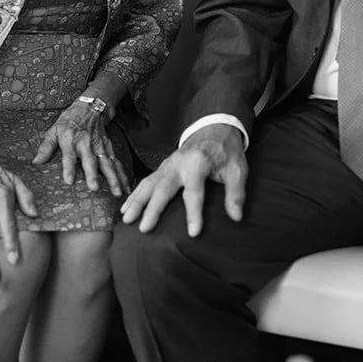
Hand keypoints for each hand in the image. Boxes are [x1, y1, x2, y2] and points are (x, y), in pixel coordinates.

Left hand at [32, 97, 123, 197]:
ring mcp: (100, 146)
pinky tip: (126, 187)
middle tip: (94, 188)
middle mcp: (86, 144)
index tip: (69, 180)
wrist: (91, 106)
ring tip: (116, 192)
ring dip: (112, 178)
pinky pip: (116, 163)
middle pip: (90, 161)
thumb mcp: (54, 129)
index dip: (68, 167)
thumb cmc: (70, 120)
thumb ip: (46, 146)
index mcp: (71, 140)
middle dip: (93, 174)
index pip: (69, 155)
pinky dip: (122, 175)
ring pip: (107, 163)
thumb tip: (35, 162)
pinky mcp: (108, 148)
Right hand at [120, 123, 246, 237]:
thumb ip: (236, 192)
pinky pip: (146, 181)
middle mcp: (179, 163)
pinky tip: (125, 208)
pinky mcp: (163, 167)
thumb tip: (236, 217)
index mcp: (199, 162)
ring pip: (149, 183)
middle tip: (144, 228)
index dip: (194, 213)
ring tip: (127, 219)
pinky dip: (134, 194)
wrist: (215, 128)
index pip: (195, 191)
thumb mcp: (237, 169)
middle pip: (164, 187)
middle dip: (153, 208)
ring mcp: (168, 164)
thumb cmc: (226, 151)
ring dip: (137, 201)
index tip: (194, 233)